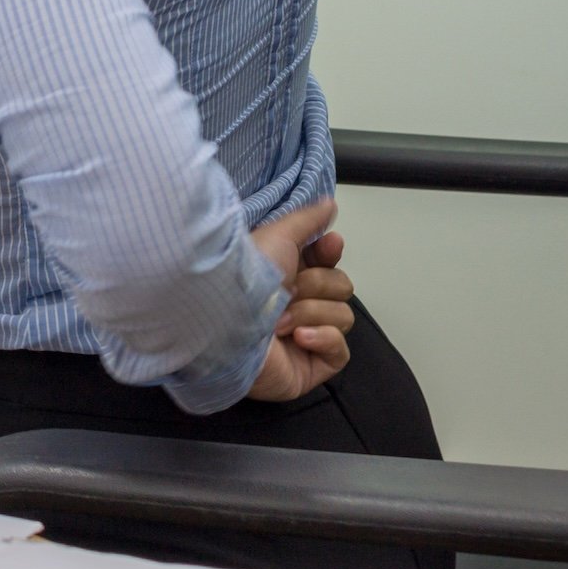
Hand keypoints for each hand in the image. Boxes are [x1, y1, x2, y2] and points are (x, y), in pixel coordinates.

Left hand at [244, 198, 356, 402]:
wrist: (226, 326)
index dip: (330, 253)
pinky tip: (297, 339)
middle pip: (340, 287)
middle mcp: (294, 304)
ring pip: (342, 316)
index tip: (329, 245)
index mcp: (284, 274)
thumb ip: (306, 220)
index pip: (326, 262)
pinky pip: (340, 350)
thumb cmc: (244, 279)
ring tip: (279, 321)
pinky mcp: (310, 365)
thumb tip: (330, 204)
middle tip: (286, 292)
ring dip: (311, 314)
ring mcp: (304, 336)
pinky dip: (323, 340)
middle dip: (316, 286)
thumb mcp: (276, 235)